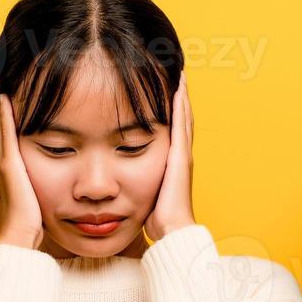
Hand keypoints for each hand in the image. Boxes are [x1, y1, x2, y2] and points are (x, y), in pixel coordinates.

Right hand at [0, 78, 44, 249]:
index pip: (3, 139)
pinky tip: (3, 98)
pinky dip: (2, 115)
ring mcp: (3, 164)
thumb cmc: (29, 226)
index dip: (0, 120)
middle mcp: (1, 165)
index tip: (0, 101)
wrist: (19, 237)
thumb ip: (39, 190)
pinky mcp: (9, 165)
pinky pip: (5, 134)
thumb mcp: (36, 201)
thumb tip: (52, 189)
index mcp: (7, 172)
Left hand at [144, 72, 195, 241]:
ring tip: (180, 73)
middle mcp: (180, 154)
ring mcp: (182, 154)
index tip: (164, 88)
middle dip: (178, 96)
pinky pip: (181, 125)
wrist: (172, 230)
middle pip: (180, 117)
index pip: (171, 128)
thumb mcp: (142, 193)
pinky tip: (178, 89)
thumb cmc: (157, 218)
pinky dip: (180, 106)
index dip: (169, 108)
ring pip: (183, 117)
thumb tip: (117, 180)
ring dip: (181, 95)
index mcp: (171, 161)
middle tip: (176, 72)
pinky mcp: (180, 156)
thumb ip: (134, 181)